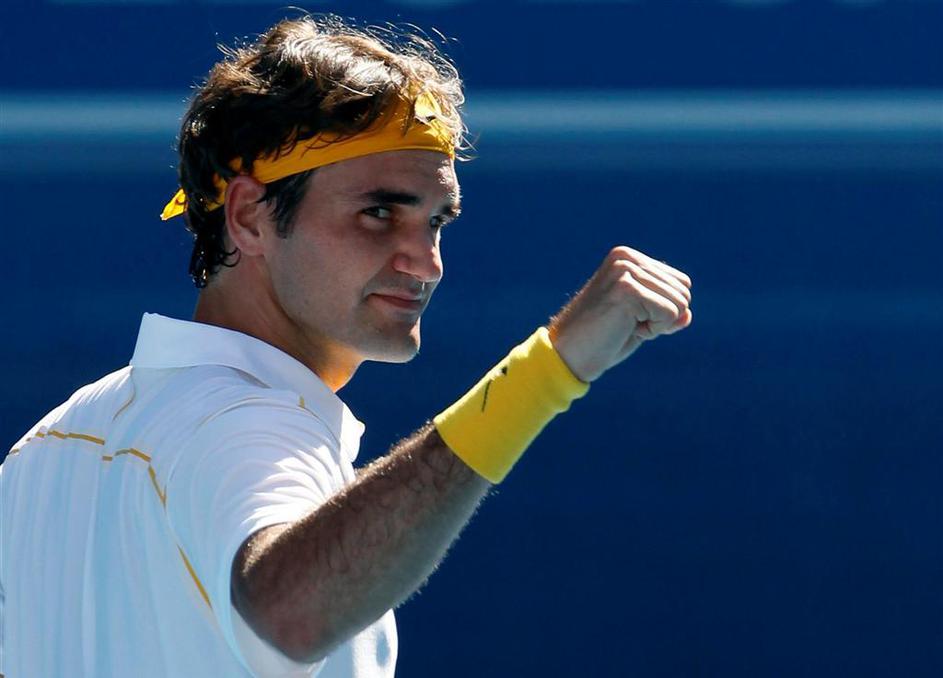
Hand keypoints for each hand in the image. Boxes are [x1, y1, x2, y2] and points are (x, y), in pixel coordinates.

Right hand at [548, 246, 692, 382]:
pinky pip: (669, 315)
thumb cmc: (601, 340)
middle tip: (626, 325)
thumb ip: (667, 313)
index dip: (664, 310)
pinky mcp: (627, 289)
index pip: (681, 282)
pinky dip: (653, 331)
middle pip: (684, 292)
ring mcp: (626, 271)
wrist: (567, 356)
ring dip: (657, 325)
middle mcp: (627, 258)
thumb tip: (687, 315)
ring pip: (679, 304)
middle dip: (662, 318)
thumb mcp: (641, 322)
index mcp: (628, 258)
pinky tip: (624, 329)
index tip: (631, 318)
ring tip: (623, 326)